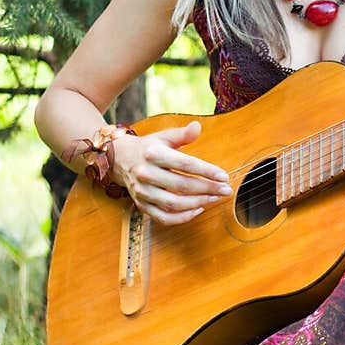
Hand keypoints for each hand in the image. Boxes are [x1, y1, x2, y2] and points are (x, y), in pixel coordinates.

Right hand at [112, 120, 231, 225]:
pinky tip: (198, 209)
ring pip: (174, 204)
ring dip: (198, 203)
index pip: (185, 164)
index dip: (207, 171)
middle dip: (208, 189)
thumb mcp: (164, 137)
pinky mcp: (141, 205)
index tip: (224, 176)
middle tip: (225, 190)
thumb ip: (182, 134)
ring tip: (215, 198)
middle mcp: (146, 173)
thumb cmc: (148, 148)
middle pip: (182, 186)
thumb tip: (197, 126)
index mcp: (153, 153)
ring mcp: (142, 192)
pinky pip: (163, 218)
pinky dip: (182, 217)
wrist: (119, 159)